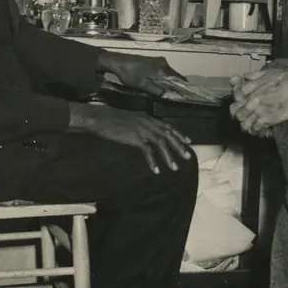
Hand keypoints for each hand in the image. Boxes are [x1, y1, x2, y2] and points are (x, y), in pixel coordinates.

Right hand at [69, 103, 192, 173]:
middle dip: (179, 146)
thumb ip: (141, 126)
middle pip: (168, 134)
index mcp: (147, 117)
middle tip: (187, 156)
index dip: (179, 134)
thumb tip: (147, 137)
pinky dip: (152, 161)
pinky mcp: (134, 137)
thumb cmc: (111, 120)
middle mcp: (147, 121)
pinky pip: (147, 151)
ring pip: (160, 143)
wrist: (99, 118)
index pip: (167, 126)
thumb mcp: (130, 120)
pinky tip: (156, 170)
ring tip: (174, 167)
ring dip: (168, 156)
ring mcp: (141, 129)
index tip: (188, 142)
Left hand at [99, 51, 183, 96]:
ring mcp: (159, 60)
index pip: (179, 79)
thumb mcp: (143, 86)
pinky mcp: (153, 60)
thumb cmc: (130, 74)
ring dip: (168, 82)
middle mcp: (164, 63)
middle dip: (175, 85)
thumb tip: (168, 95)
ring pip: (168, 73)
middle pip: (175, 76)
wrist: (118, 62)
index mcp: (163, 69)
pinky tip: (158, 83)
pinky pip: (163, 70)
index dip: (183, 88)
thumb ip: (157, 91)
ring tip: (165, 91)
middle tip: (172, 96)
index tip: (183, 96)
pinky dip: (163, 77)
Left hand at [229, 73, 287, 134]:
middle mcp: (251, 100)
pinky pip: (256, 129)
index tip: (241, 100)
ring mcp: (258, 112)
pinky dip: (257, 130)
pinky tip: (260, 129)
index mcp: (250, 88)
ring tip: (250, 125)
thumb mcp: (270, 72)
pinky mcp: (266, 121)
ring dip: (246, 124)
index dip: (237, 98)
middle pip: (236, 111)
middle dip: (238, 113)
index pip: (236, 95)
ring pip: (244, 123)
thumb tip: (245, 76)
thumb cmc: (286, 79)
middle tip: (243, 114)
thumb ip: (255, 75)